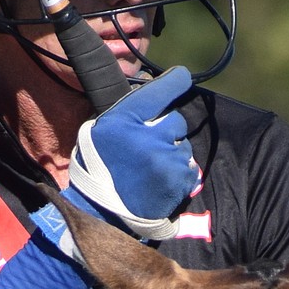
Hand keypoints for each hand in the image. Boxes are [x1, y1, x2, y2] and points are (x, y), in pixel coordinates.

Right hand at [68, 66, 197, 238]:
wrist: (100, 212)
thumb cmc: (98, 168)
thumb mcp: (102, 131)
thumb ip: (127, 112)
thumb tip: (152, 88)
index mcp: (124, 120)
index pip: (158, 92)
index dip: (174, 81)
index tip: (183, 76)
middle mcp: (148, 136)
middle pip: (176, 121)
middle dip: (168, 131)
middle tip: (148, 149)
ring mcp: (166, 160)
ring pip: (184, 146)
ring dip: (173, 154)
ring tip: (152, 171)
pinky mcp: (178, 181)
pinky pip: (190, 168)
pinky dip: (179, 174)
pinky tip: (160, 183)